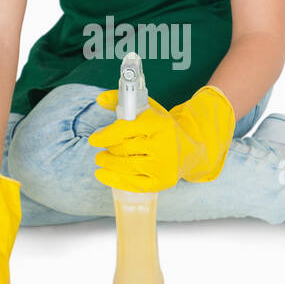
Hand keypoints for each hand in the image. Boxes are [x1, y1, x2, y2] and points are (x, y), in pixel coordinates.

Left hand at [88, 84, 235, 191]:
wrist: (190, 150)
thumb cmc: (163, 129)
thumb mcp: (148, 110)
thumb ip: (122, 102)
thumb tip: (100, 100)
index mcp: (159, 124)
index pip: (126, 129)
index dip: (106, 135)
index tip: (94, 139)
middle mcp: (163, 145)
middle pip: (124, 149)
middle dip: (108, 150)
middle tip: (101, 150)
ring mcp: (163, 166)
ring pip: (126, 166)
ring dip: (108, 164)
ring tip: (101, 160)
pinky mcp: (161, 182)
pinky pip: (132, 184)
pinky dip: (113, 180)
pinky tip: (102, 175)